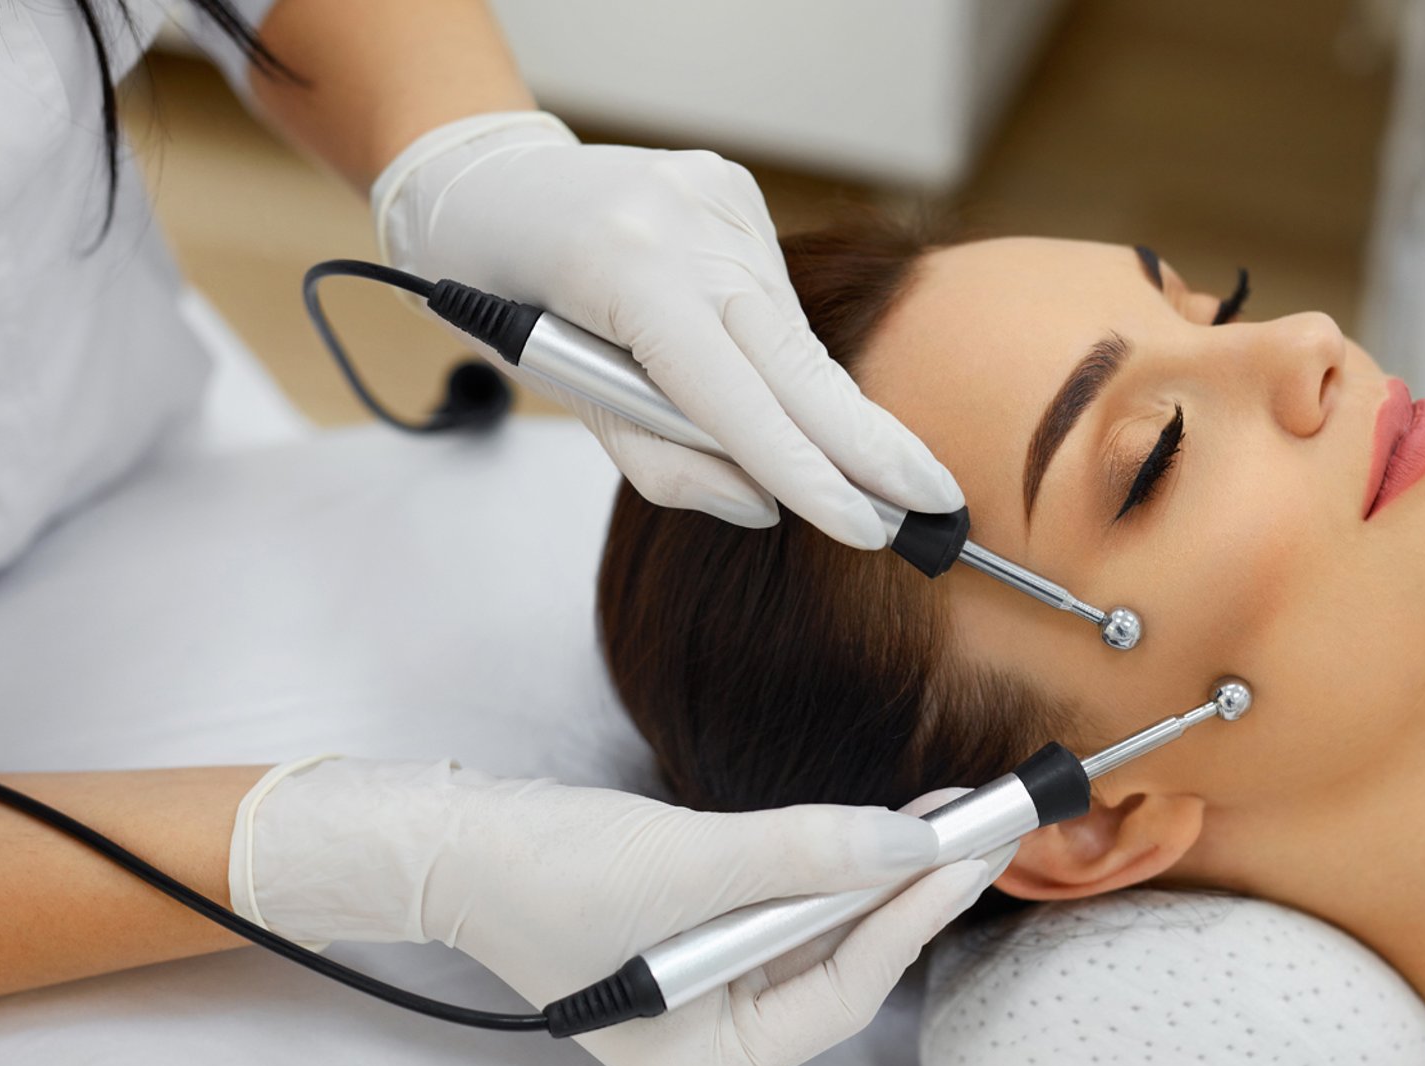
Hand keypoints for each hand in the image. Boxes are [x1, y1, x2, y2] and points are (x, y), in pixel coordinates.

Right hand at [229, 757, 990, 1065]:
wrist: (450, 837)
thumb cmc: (542, 870)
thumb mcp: (689, 862)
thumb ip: (805, 854)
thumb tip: (912, 844)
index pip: (836, 995)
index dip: (907, 922)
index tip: (967, 857)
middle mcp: (712, 1044)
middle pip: (837, 966)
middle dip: (906, 894)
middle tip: (984, 830)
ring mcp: (706, 995)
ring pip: (818, 932)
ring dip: (877, 870)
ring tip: (950, 815)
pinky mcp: (700, 941)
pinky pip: (786, 905)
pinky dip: (829, 864)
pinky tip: (882, 824)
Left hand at [371, 111, 962, 547]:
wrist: (486, 180)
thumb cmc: (510, 297)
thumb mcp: (560, 394)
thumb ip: (663, 458)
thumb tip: (764, 501)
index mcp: (623, 274)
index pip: (737, 398)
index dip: (807, 471)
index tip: (866, 526)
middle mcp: (684, 222)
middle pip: (797, 361)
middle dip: (870, 444)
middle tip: (938, 503)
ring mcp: (718, 197)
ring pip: (790, 335)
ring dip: (813, 404)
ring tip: (845, 454)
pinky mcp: (735, 186)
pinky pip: (773, 295)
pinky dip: (773, 345)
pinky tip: (752, 356)